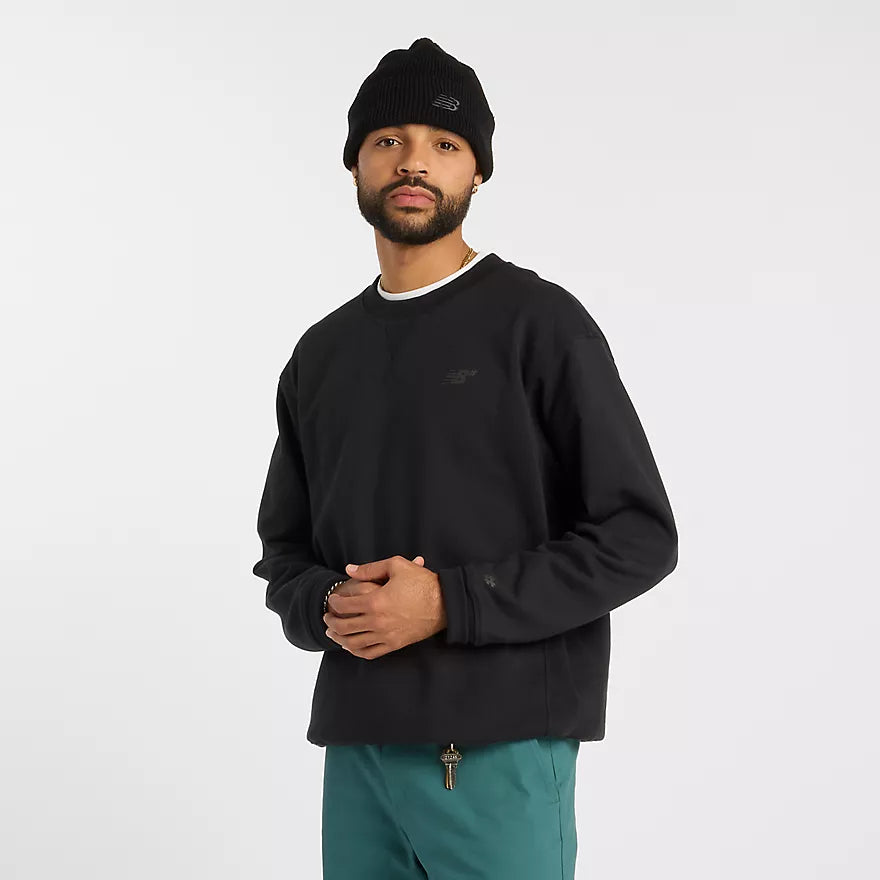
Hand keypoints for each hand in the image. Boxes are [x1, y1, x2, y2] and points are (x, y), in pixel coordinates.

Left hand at [322, 555, 446, 659]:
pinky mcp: (394, 644)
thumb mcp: (396, 566)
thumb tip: (349, 569)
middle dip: (331, 622)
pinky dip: (356, 651)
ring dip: (339, 639)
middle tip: (327, 617)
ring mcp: (386, 636)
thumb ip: (370, 568)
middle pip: (344, 627)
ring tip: (333, 633)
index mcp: (376, 601)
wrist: (445, 603)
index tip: (332, 600)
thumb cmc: (422, 582)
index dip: (333, 602)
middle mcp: (377, 622)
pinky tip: (351, 646)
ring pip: (353, 643)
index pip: (344, 606)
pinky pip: (369, 653)